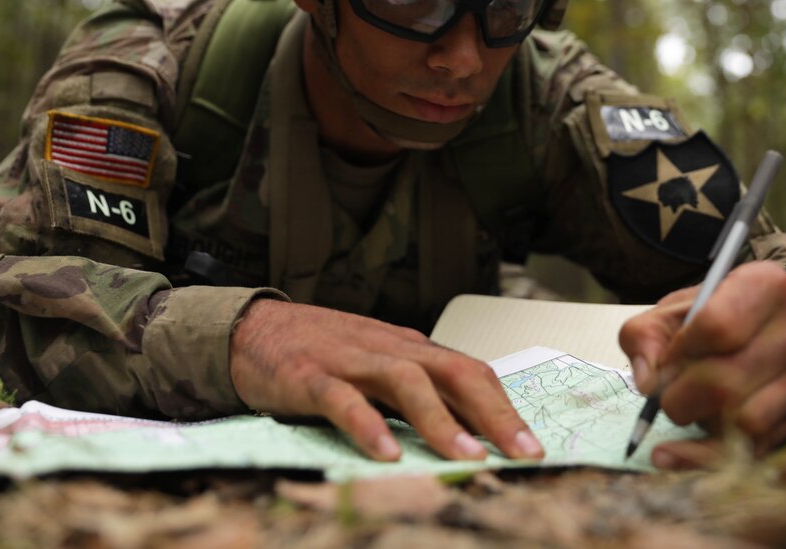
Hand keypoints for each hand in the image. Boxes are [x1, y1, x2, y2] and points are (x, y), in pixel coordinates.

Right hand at [228, 298, 544, 461]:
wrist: (253, 328)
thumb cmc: (322, 352)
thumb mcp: (378, 366)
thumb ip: (415, 393)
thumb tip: (467, 432)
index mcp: (410, 349)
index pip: (469, 372)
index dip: (504, 408)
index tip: (532, 446)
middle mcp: (388, 349)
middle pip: (452, 373)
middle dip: (492, 414)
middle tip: (521, 453)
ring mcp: (349, 360)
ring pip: (405, 382)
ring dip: (440, 420)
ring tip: (467, 457)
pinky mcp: (308, 376)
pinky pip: (342, 400)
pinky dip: (367, 426)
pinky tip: (386, 455)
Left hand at [619, 261, 785, 468]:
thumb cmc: (726, 314)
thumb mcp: (680, 308)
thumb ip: (647, 334)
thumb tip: (646, 382)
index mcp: (765, 287)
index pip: (715, 327)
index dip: (678, 352)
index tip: (665, 361)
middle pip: (723, 382)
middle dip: (679, 397)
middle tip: (669, 393)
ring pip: (742, 420)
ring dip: (701, 422)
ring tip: (693, 407)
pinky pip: (754, 449)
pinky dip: (705, 456)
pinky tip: (673, 453)